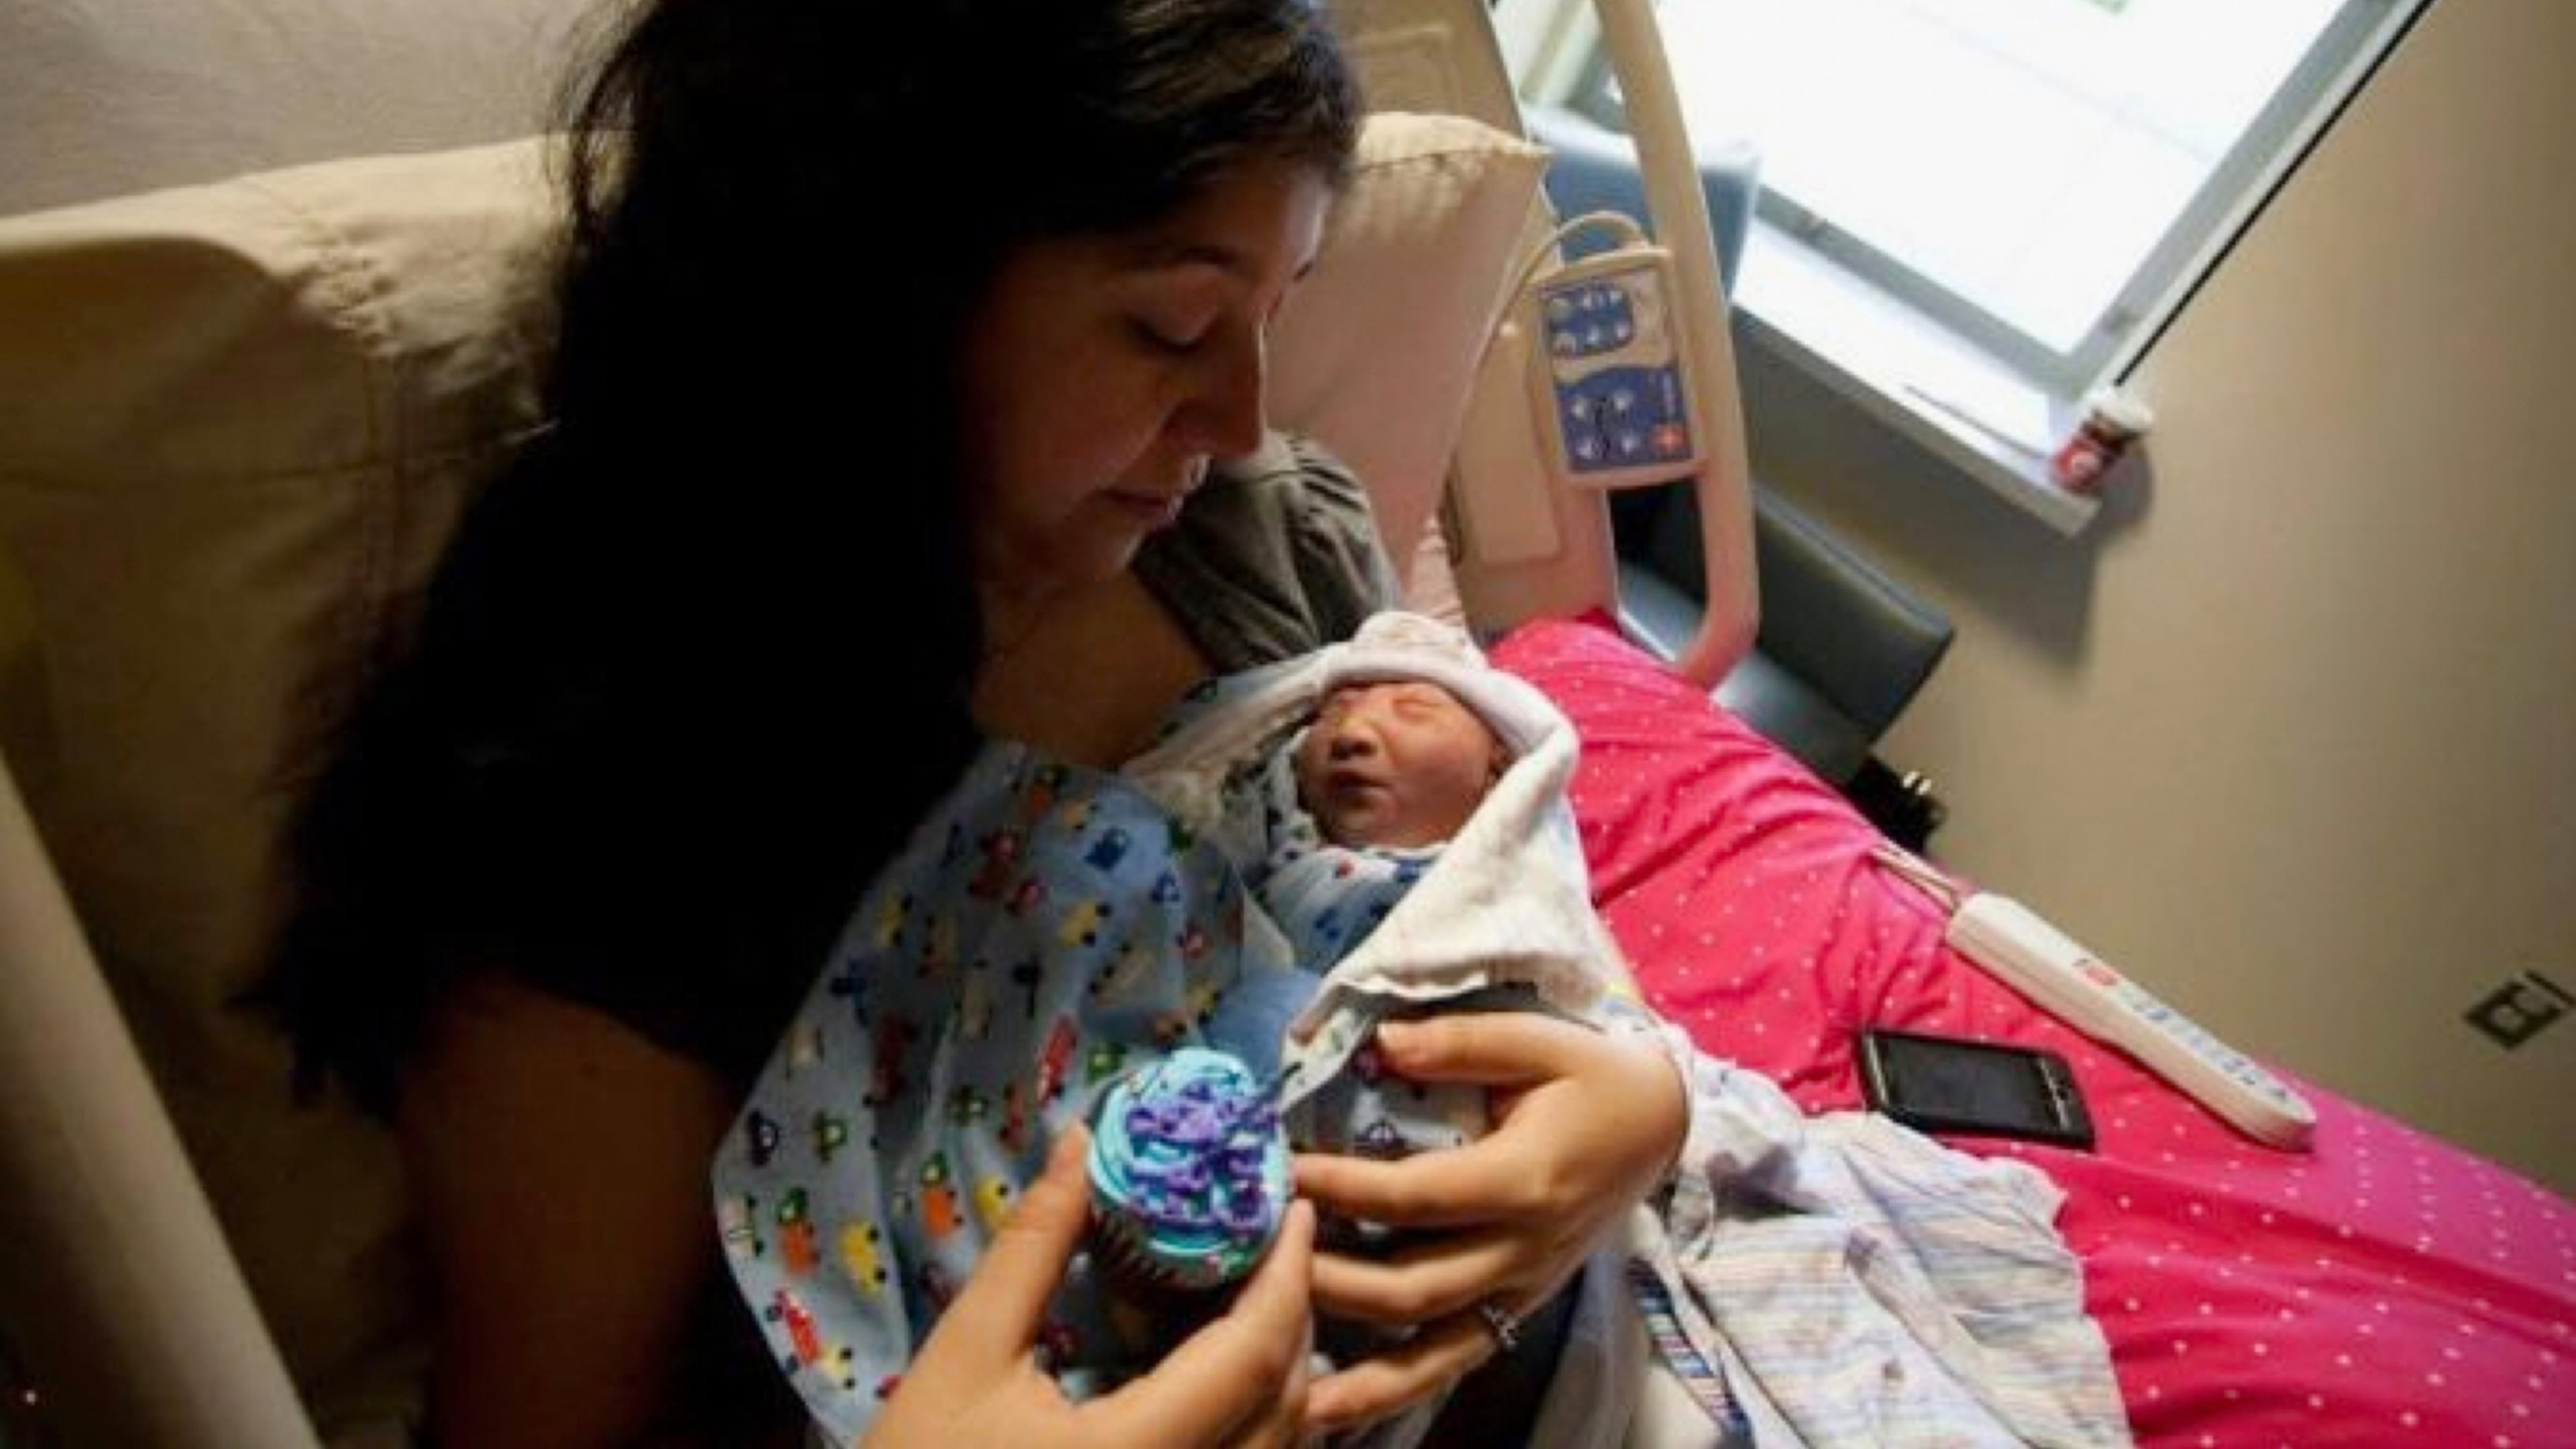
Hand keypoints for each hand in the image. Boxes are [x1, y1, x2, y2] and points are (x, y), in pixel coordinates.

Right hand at [869, 1125, 1317, 1448]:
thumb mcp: (968, 1352)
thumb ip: (1034, 1248)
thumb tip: (1081, 1143)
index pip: (1249, 1357)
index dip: (1286, 1276)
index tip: (1296, 1207)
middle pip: (1285, 1404)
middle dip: (1292, 1312)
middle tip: (1278, 1236)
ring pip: (1279, 1445)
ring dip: (1282, 1367)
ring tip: (1258, 1291)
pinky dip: (1256, 1414)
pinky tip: (1225, 1367)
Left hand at [1291, 1012, 1686, 1433]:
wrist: (1661, 1126)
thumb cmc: (1594, 1076)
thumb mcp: (1540, 1039)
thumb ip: (1459, 1041)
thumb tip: (1378, 1043)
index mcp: (1525, 1181)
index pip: (1414, 1198)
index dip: (1341, 1190)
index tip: (1281, 1172)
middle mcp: (1523, 1250)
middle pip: (1409, 1288)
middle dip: (1324, 1276)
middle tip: (1258, 1253)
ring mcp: (1521, 1290)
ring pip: (1427, 1348)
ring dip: (1347, 1357)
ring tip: (1273, 1355)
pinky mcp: (1518, 1309)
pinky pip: (1452, 1361)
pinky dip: (1393, 1390)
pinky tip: (1332, 1407)